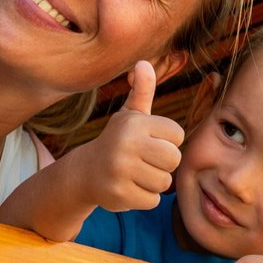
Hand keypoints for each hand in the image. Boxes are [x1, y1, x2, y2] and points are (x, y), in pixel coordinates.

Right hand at [68, 61, 184, 212]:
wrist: (84, 172)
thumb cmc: (117, 141)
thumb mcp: (129, 116)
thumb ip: (141, 91)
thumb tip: (144, 62)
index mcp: (134, 123)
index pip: (177, 135)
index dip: (166, 141)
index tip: (148, 141)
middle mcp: (126, 144)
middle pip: (174, 159)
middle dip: (163, 163)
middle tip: (144, 161)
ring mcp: (120, 170)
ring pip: (164, 182)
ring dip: (153, 181)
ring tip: (135, 174)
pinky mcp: (118, 194)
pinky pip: (152, 200)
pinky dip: (143, 197)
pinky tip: (128, 187)